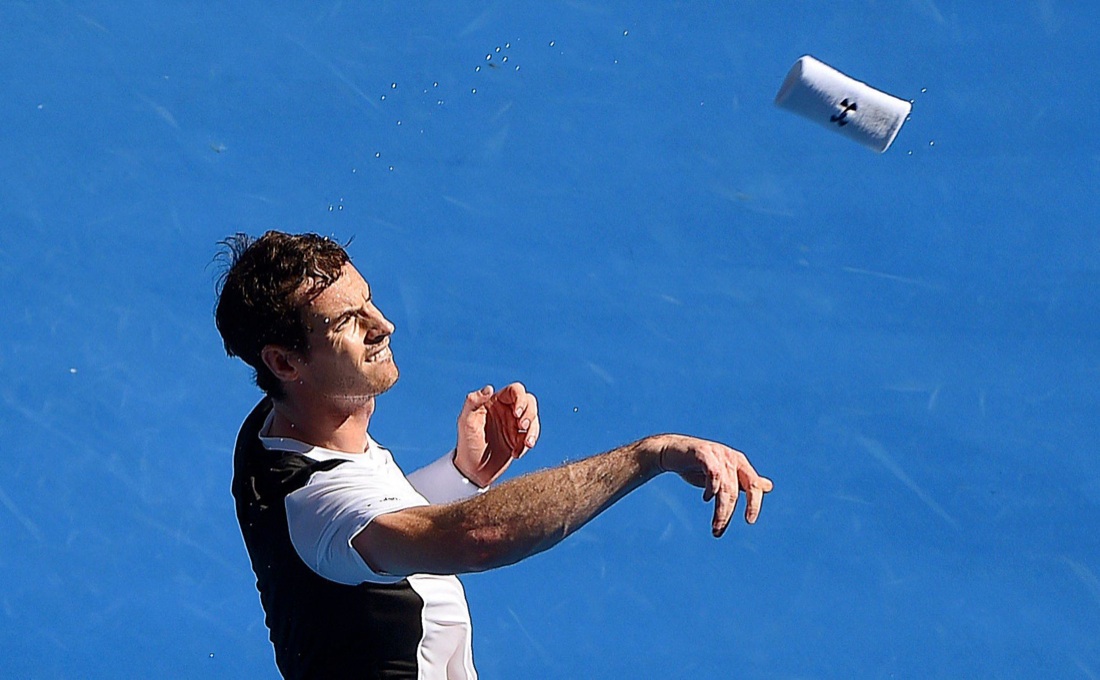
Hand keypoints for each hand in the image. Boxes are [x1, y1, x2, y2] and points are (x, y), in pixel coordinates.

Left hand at [454, 383, 539, 487]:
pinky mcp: (519, 439)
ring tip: (527, 444)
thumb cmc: (466, 443)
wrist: (473, 470)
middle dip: (530, 413)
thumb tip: (489, 388)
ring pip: (534, 419)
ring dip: (533, 430)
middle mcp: (506, 411)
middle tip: (521, 427)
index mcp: (494, 402)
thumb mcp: (466, 421)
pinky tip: (515, 453)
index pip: (515, 390)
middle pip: (529, 402)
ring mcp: (513, 425)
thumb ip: (473, 402)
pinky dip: (527, 444)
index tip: (516, 413)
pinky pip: (531, 436)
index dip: (520, 398)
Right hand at [650, 434, 772, 536]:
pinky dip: (712, 488)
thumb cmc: (699, 465)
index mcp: (740, 463)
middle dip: (727, 513)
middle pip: (735, 490)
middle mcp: (731, 457)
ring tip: (714, 526)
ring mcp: (717, 453)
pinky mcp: (702, 452)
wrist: (673, 451)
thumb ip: (745, 482)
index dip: (754, 503)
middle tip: (718, 530)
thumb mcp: (725, 476)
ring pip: (724, 487)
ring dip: (720, 509)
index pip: (754, 485)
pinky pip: (713, 473)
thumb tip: (768, 487)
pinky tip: (706, 498)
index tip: (749, 521)